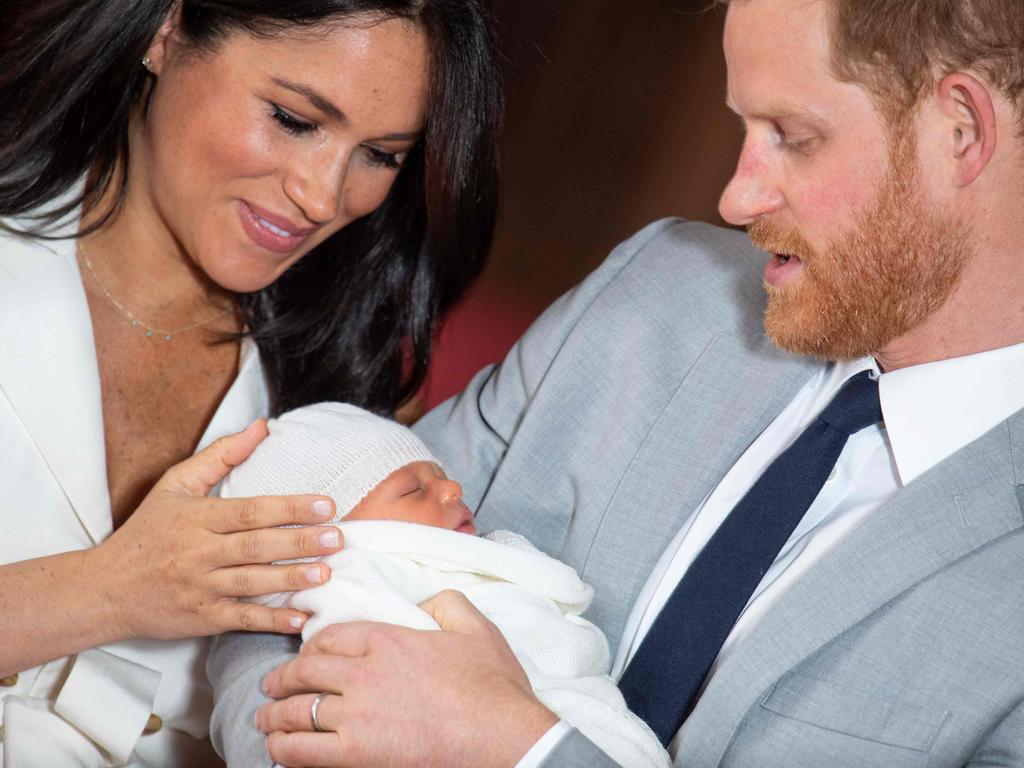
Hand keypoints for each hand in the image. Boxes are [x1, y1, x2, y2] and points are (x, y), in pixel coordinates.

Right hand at [90, 420, 343, 638]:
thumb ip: (220, 455)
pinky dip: (270, 621)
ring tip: (325, 573)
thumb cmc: (147, 532)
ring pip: (251, 582)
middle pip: (256, 546)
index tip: (326, 505)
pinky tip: (299, 618)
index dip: (290, 508)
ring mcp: (200, 588)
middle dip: (300, 542)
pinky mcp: (201, 618)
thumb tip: (262, 427)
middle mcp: (199, 553)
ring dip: (290, 579)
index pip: (250, 511)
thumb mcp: (176, 485)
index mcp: (197, 518)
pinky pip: (240, 619)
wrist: (105, 589)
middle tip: (337, 537)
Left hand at [257, 590, 558, 767]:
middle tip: (271, 685)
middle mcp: (364, 673)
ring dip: (274, 715)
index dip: (311, 645)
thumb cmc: (493, 687)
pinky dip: (284, 749)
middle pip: (305, 671)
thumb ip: (445, 603)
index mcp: (388, 639)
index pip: (330, 636)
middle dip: (281, 679)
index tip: (305, 654)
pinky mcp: (356, 754)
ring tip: (265, 719)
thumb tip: (425, 602)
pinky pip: (302, 751)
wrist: (503, 738)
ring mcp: (356, 716)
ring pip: (296, 711)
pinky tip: (279, 749)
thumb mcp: (476, 627)